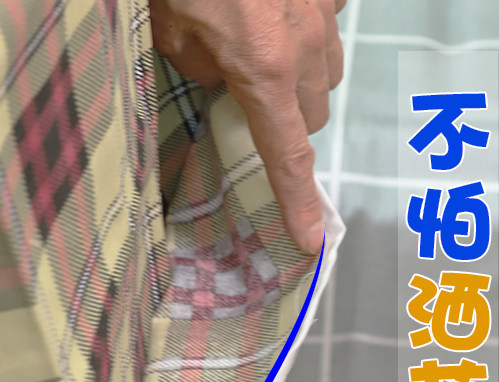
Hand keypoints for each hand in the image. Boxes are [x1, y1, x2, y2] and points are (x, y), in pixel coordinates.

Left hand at [149, 0, 345, 253]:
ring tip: (263, 59)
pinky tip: (279, 16)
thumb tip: (217, 73)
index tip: (310, 242)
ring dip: (302, 80)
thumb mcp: (167, 27)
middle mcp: (306, 42)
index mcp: (263, 67)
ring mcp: (323, 4)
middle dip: (290, 122)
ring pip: (329, 70)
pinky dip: (309, 32)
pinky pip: (331, 21)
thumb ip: (197, 64)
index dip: (299, 203)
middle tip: (251, 108)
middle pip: (316, 114)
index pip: (289, 155)